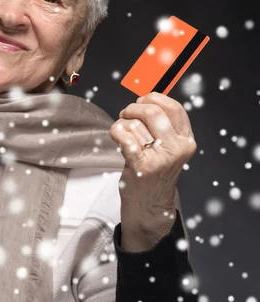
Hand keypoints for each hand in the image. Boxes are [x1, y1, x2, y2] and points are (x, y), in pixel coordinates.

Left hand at [110, 92, 196, 233]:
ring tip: (123, 135)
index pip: (174, 108)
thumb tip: (147, 98)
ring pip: (134, 125)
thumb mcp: (169, 148)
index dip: (154, 98)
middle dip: (133, 108)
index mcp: (186, 141)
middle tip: (126, 114)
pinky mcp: (140, 166)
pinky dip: (116, 132)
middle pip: (152, 112)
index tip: (142, 100)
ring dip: (122, 124)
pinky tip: (116, 137)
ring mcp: (159, 159)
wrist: (149, 203)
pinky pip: (124, 137)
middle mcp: (176, 149)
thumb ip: (164, 125)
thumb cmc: (155, 170)